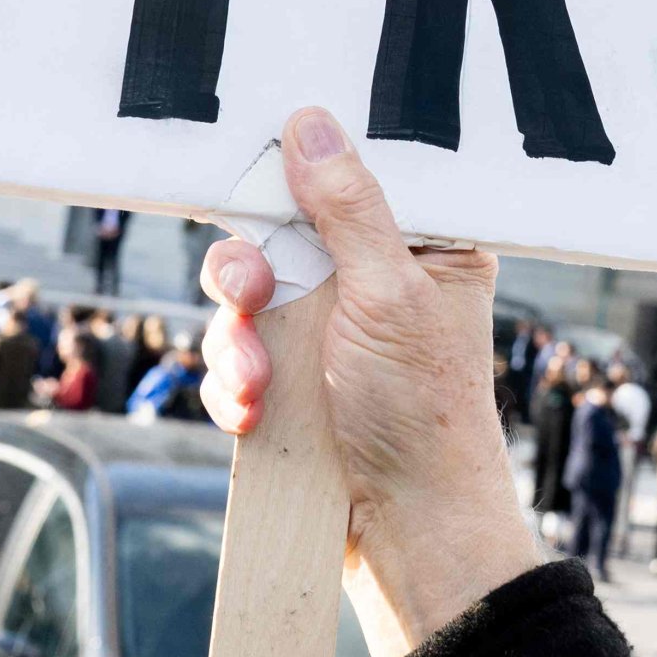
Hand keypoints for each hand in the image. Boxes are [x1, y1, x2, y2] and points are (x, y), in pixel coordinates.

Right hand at [202, 108, 535, 656]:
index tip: (258, 180)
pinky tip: (249, 414)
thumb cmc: (424, 416)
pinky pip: (234, 356)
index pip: (348, 179)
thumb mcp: (389, 295)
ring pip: (245, 298)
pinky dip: (232, 383)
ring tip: (256, 383)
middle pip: (279, 234)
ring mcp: (328, 335)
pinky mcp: (291, 384)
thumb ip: (348, 209)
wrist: (404, 533)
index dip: (296, 178)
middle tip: (255, 292)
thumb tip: (311, 122)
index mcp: (420, 247)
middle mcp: (372, 282)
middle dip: (252, 271)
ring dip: (237, 339)